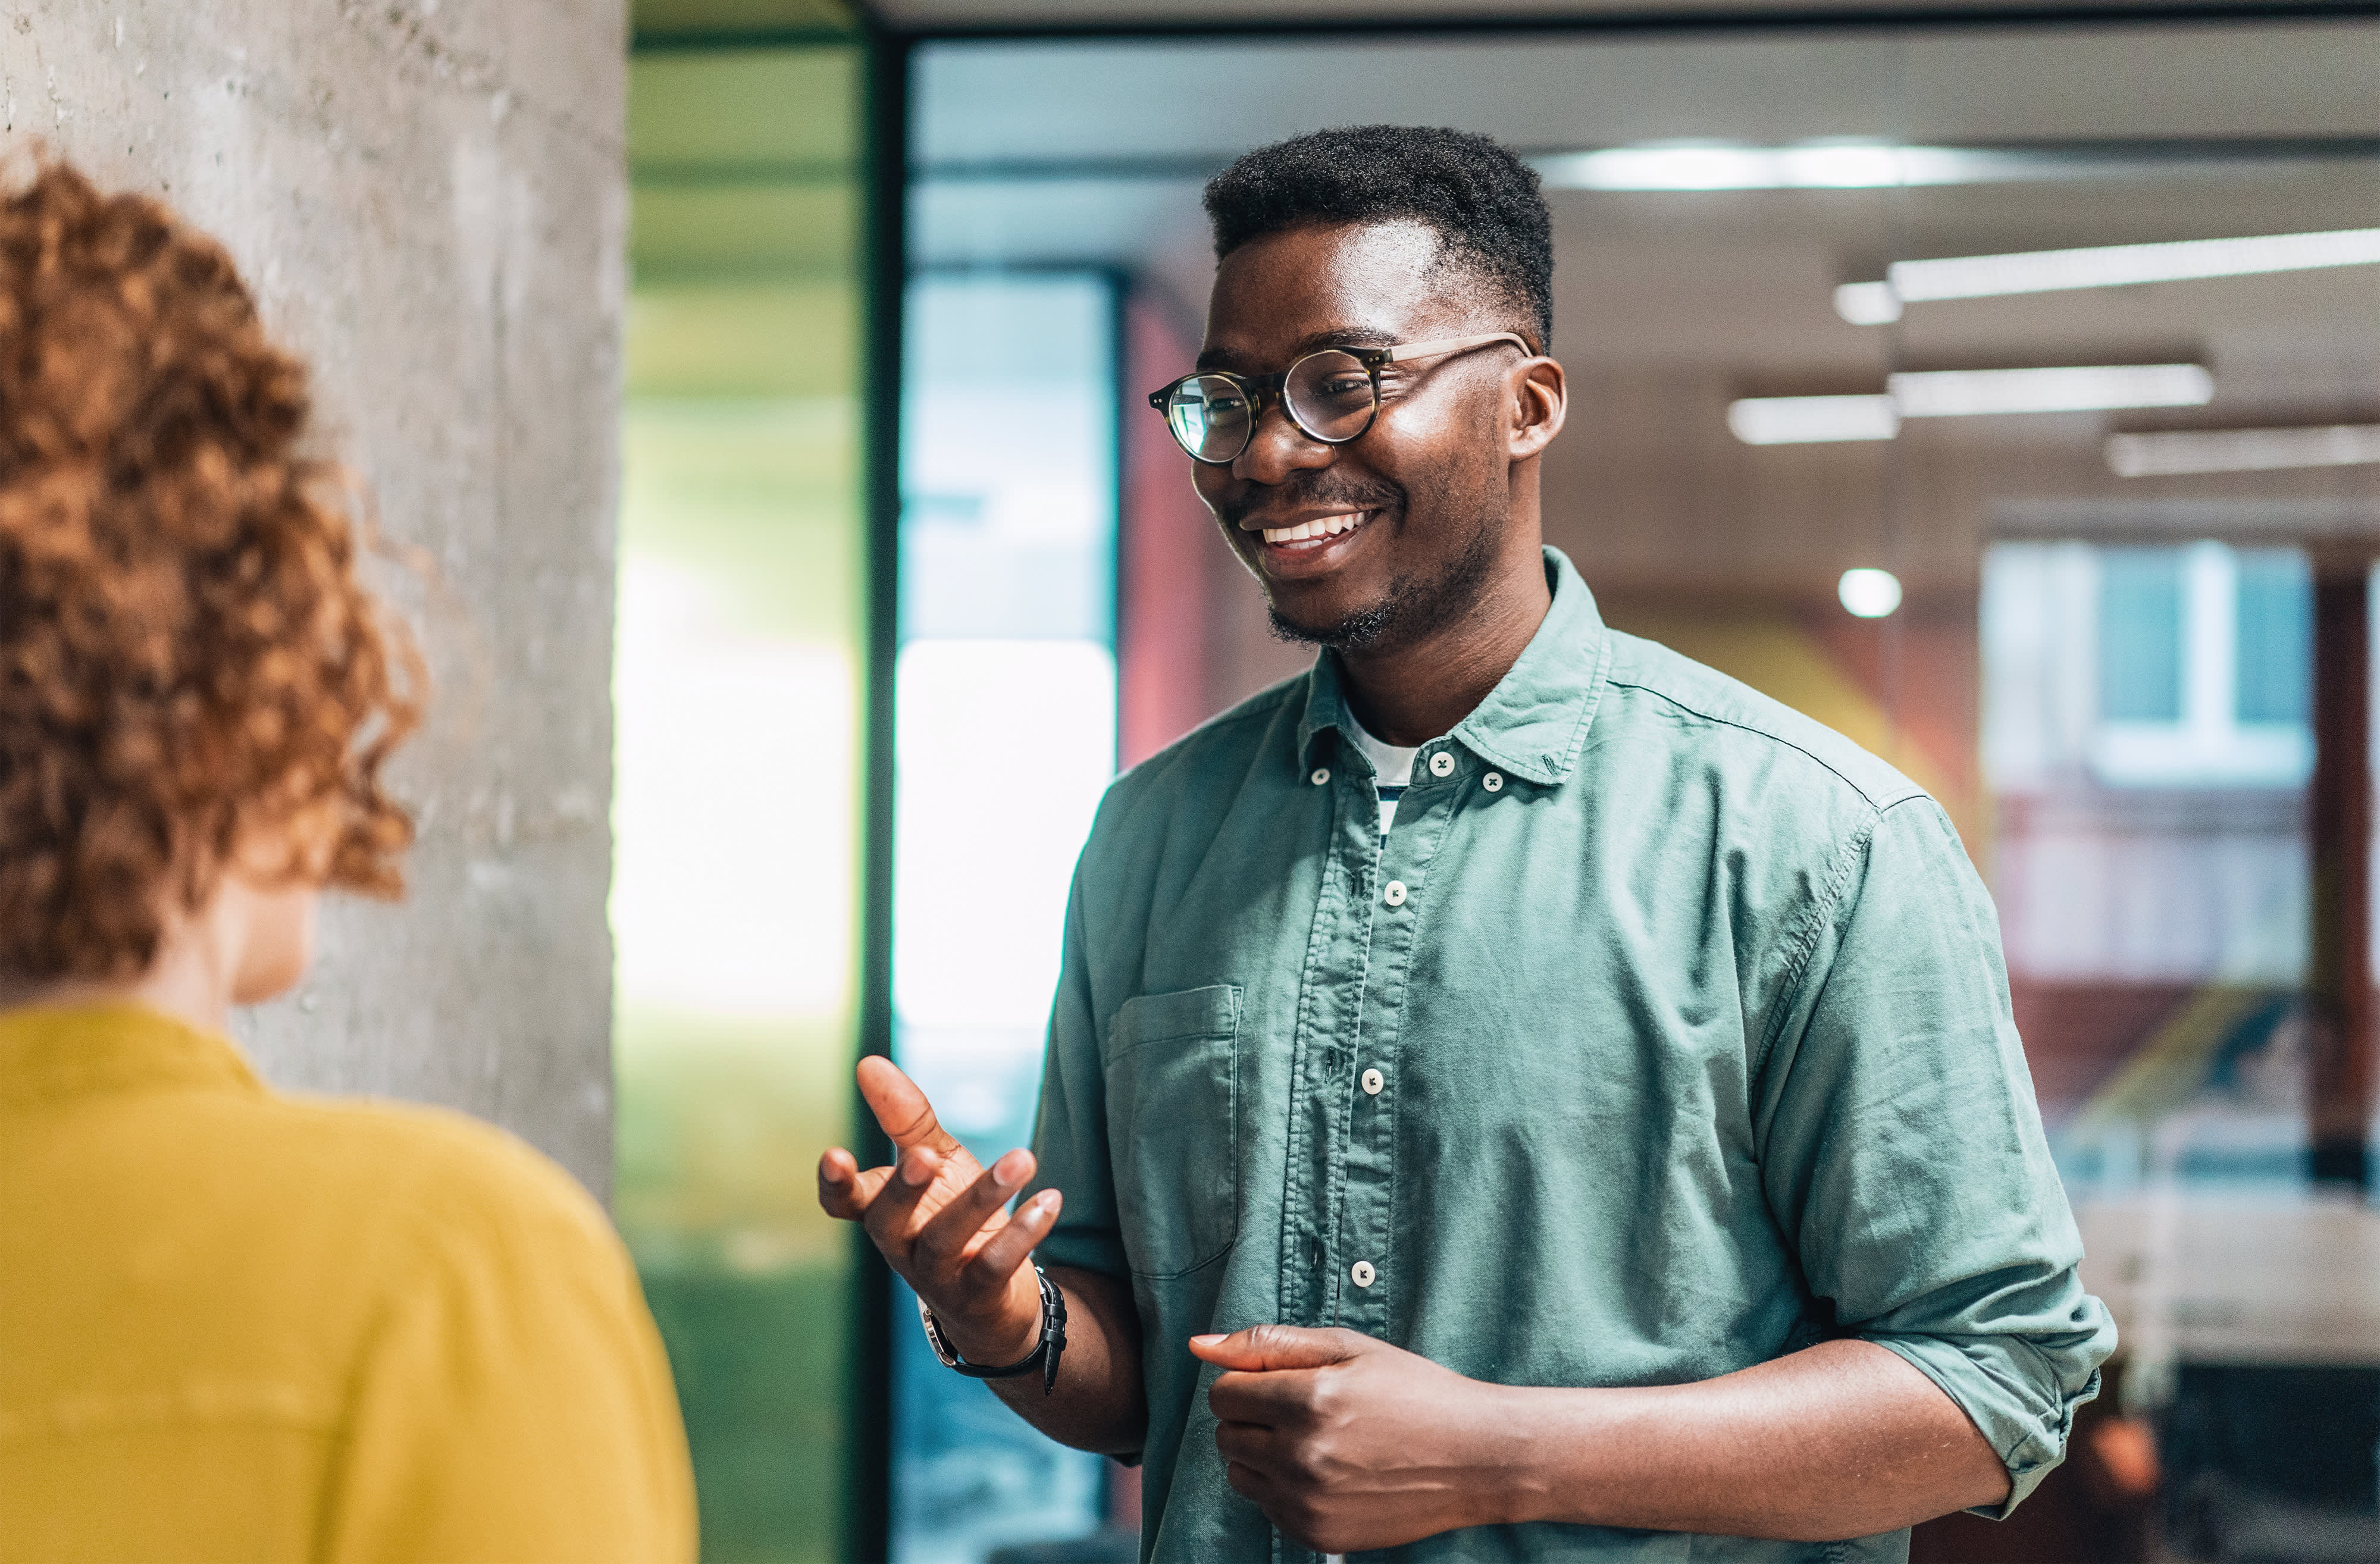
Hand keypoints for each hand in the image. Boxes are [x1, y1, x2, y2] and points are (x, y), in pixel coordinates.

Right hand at [818, 1056, 1057, 1365]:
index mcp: (882, 1212)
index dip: (834, 1184)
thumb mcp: (934, 1162)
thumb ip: (904, 1118)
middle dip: (904, 1188)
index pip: (844, 1202)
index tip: (835, 1155)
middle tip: (924, 1156)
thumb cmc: (950, 1217)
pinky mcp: (979, 1293)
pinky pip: (996, 1264)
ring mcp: (938, 1275)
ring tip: (1022, 1158)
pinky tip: (1049, 1199)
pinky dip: (1024, 1232)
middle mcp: (901, 1247)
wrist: (991, 1301)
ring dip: (983, 1198)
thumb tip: (867, 1063)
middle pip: (888, 1221)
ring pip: (946, 1240)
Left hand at [1191, 1324, 1519, 1552]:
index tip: (1282, 1382)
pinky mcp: (1319, 1535)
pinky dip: (1284, 1488)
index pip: (1224, 1393)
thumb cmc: (1414, 1392)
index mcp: (1308, 1401)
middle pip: (1227, 1435)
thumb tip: (1197, 1344)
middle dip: (1252, 1417)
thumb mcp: (1348, 1349)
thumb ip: (1267, 1344)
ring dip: (1262, 1454)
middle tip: (1301, 1409)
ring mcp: (1309, 1503)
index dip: (1248, 1382)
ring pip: (1239, 1474)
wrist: (1477, 1458)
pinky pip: (1267, 1508)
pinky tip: (1328, 1472)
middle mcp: (1302, 1457)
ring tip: (1315, 1440)